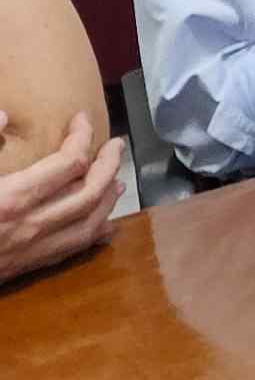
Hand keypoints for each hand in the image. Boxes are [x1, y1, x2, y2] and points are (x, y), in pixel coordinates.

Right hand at [0, 102, 124, 284]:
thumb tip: (2, 114)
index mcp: (13, 197)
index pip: (69, 162)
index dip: (82, 137)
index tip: (82, 119)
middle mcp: (32, 224)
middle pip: (91, 191)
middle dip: (110, 164)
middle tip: (117, 145)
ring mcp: (33, 248)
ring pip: (90, 222)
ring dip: (110, 197)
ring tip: (118, 178)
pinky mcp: (29, 265)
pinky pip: (74, 249)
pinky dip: (96, 233)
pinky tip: (106, 225)